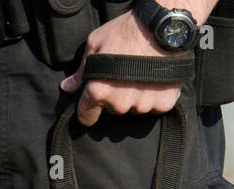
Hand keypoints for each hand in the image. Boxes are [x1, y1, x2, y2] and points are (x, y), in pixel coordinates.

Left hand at [60, 7, 209, 126]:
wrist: (165, 26)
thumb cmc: (128, 31)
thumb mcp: (96, 44)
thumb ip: (81, 71)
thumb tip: (68, 87)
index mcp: (99, 91)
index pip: (86, 116)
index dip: (87, 111)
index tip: (91, 106)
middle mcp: (120, 103)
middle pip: (113, 109)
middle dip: (115, 97)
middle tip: (124, 75)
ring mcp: (143, 105)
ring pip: (135, 108)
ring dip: (136, 96)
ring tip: (142, 73)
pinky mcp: (163, 103)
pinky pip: (156, 106)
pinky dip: (156, 96)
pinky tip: (156, 78)